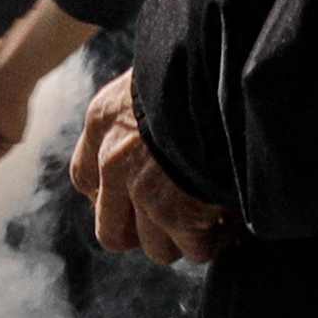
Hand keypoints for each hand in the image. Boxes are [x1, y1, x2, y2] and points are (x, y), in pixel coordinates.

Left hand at [73, 75, 223, 261]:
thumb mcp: (153, 81)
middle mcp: (111, 160)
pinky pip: (195, 249)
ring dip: (185, 240)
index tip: (138, 200)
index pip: (86, 179)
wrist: (223, 68)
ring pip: (157, 248)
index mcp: (103, 120)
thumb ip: (144, 116)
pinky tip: (231, 223)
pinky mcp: (176, 212)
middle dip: (145, 235)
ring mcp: (142, 190)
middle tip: (178, 222)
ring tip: (213, 221)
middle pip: (112, 233)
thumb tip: (165, 145)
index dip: (112, 199)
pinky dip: (215, 242)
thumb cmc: (199, 67)